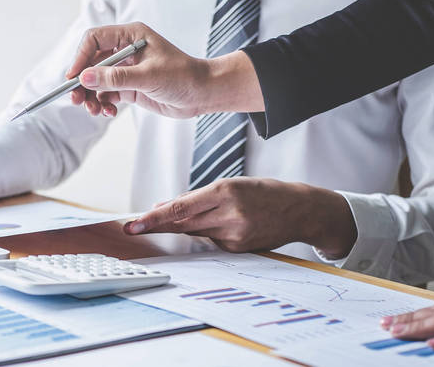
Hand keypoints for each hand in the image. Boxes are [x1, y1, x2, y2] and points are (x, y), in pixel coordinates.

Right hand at [65, 22, 263, 118]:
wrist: (203, 94)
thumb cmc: (183, 77)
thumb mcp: (148, 77)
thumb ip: (116, 78)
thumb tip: (85, 78)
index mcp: (131, 36)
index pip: (95, 39)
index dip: (81, 58)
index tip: (73, 78)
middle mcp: (125, 50)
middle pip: (91, 62)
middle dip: (82, 81)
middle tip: (75, 99)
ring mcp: (127, 69)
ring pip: (97, 80)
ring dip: (90, 95)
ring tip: (93, 109)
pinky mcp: (130, 87)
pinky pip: (106, 94)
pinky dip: (102, 103)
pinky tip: (106, 112)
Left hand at [123, 177, 356, 254]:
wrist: (301, 210)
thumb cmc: (265, 192)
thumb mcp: (232, 184)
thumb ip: (197, 197)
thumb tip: (164, 206)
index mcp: (226, 192)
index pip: (181, 209)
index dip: (154, 217)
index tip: (134, 224)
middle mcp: (229, 215)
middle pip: (182, 224)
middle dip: (156, 225)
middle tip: (132, 227)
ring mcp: (234, 235)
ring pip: (195, 232)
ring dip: (183, 226)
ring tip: (195, 214)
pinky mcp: (238, 249)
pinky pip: (211, 240)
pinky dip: (208, 232)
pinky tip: (224, 223)